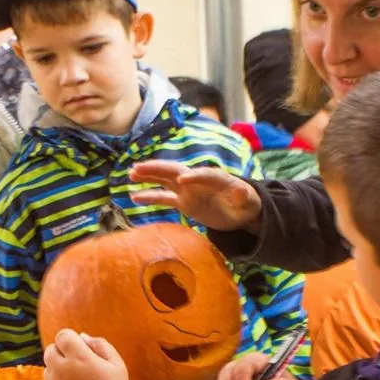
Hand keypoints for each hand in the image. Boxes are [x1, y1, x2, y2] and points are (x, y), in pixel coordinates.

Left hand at [43, 330, 134, 379]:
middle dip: (61, 351)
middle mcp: (61, 369)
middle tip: (78, 361)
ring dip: (58, 367)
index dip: (71, 339)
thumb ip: (100, 344)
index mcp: (78, 357)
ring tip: (78, 378)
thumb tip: (82, 337)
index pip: (62, 335)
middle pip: (50, 349)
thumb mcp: (116, 364)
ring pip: (48, 367)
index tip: (81, 347)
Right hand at [128, 161, 261, 232]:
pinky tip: (133, 197)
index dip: (194, 176)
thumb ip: (243, 195)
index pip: (204, 175)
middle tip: (139, 167)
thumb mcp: (248, 201)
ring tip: (131, 174)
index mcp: (215, 178)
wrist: (239, 212)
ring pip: (165, 180)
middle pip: (175, 171)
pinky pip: (164, 198)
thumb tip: (240, 191)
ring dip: (148, 177)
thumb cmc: (246, 204)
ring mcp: (188, 190)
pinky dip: (149, 197)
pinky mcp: (183, 202)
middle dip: (158, 169)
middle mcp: (197, 180)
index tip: (182, 181)